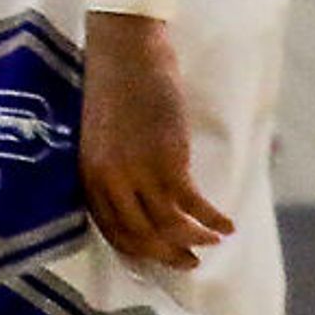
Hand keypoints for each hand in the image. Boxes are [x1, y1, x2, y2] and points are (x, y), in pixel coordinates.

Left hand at [82, 16, 232, 270]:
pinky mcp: (167, 161)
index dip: (139, 250)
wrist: (124, 53)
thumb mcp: (100, 137)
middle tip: (190, 261)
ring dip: (194, 240)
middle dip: (168, 254)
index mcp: (88, 175)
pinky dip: (211, 220)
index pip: (111, 230)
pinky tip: (226, 224)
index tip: (159, 256)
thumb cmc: (113, 89)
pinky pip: (192, 206)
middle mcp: (109, 181)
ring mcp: (137, 173)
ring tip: (213, 242)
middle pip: (140, 236)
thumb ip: (111, 168)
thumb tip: (135, 198)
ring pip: (168, 227)